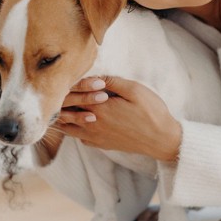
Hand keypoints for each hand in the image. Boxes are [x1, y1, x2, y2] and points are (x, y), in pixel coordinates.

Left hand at [58, 76, 181, 161]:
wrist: (161, 139)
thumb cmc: (151, 112)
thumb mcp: (135, 90)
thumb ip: (112, 82)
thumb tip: (95, 77)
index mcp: (99, 108)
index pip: (72, 95)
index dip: (68, 85)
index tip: (67, 77)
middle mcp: (92, 124)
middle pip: (65, 111)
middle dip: (60, 99)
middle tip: (59, 89)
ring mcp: (95, 136)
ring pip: (67, 126)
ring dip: (62, 115)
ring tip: (61, 105)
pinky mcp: (101, 144)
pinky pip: (78, 137)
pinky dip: (72, 128)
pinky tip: (77, 120)